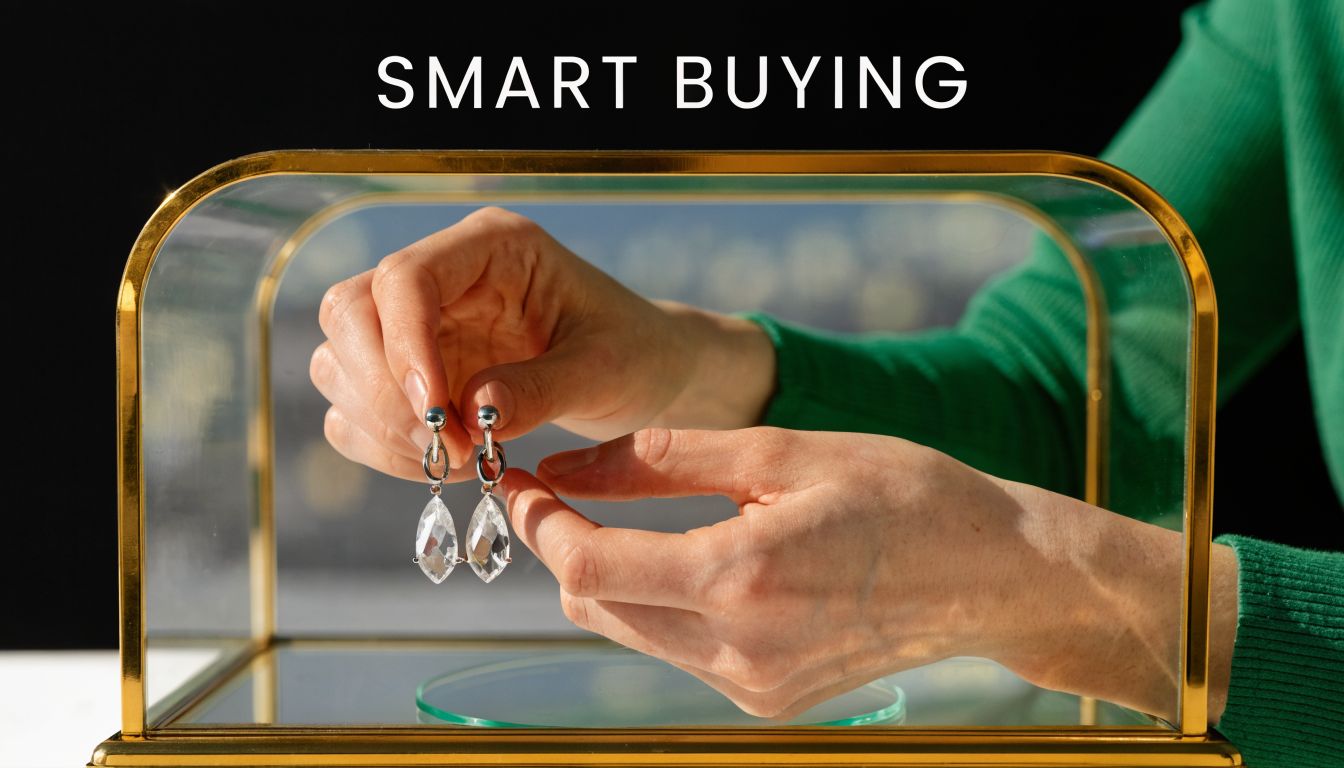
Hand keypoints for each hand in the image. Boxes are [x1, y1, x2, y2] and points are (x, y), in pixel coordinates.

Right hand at [310, 207, 773, 480]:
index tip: (437, 415)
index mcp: (490, 247)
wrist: (641, 373)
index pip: (406, 278)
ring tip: (457, 460)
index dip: (404, 347)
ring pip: (339, 362)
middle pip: (350, 312)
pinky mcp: (407, 374)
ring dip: (381, 424)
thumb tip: (472, 411)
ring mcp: (417, 325)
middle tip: (447, 450)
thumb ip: (542, 389)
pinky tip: (443, 464)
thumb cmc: (631, 353)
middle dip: (382, 391)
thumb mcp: (605, 370)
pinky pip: (354, 410)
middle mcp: (442, 276)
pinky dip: (383, 446)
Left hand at [501, 427, 1237, 721]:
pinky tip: (696, 561)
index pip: (588, 569)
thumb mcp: (779, 451)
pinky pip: (678, 652)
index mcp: (741, 578)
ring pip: (631, 633)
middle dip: (566, 548)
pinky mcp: (767, 700)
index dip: (539, 523)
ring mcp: (752, 687)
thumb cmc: (900, 493)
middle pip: (595, 608)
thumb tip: (565, 465)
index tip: (522, 481)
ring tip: (634, 519)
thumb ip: (657, 459)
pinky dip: (662, 604)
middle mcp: (738, 651)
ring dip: (612, 577)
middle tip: (566, 491)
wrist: (992, 574)